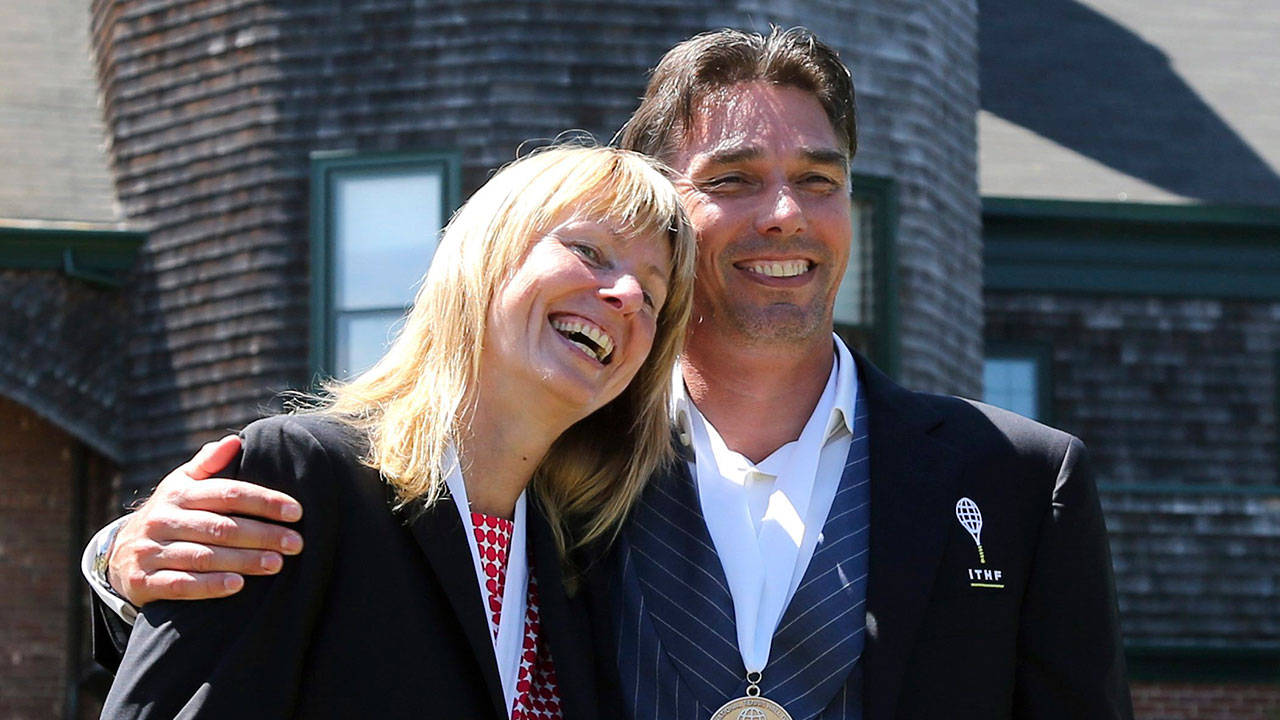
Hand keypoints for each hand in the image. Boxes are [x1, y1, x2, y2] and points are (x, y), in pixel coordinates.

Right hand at [107, 435, 304, 605]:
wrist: (119, 554)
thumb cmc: (170, 514)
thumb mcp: (182, 485)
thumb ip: (208, 464)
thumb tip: (234, 441)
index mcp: (179, 493)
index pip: (228, 493)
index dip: (264, 502)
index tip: (296, 512)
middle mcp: (163, 519)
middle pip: (221, 527)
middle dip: (262, 535)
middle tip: (295, 543)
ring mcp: (151, 550)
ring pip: (204, 556)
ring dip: (244, 560)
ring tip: (277, 564)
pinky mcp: (143, 581)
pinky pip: (180, 584)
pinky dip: (210, 586)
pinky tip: (238, 585)